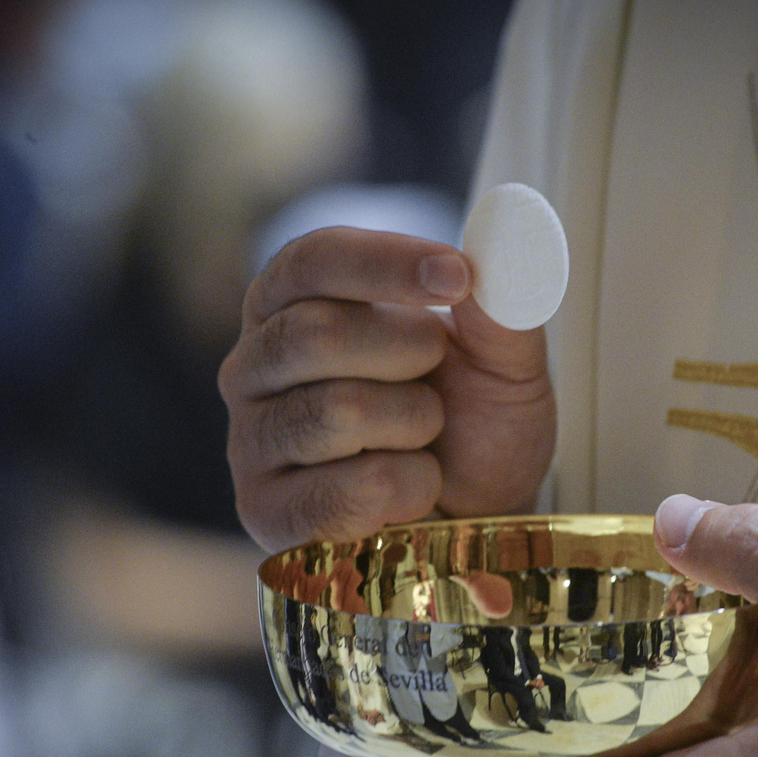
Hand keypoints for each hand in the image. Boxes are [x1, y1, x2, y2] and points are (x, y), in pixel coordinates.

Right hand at [218, 228, 555, 550]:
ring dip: (414, 427)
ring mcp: (251, 442)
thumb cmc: (474, 428)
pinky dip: (407, 489)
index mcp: (294, 302)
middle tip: (438, 381)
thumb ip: (502, 303)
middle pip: (315, 334)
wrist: (478, 520)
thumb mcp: (505, 360)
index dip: (384, 263)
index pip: (313, 259)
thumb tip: (506, 236)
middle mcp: (254, 365)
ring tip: (423, 441)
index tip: (459, 275)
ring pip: (334, 412)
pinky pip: (346, 490)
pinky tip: (409, 494)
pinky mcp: (265, 513)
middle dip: (408, 356)